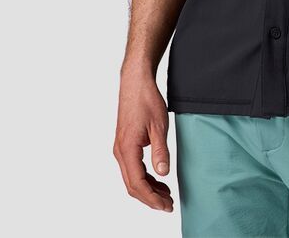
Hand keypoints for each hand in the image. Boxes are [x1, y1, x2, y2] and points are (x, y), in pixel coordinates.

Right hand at [113, 71, 173, 212]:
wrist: (135, 82)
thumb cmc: (146, 99)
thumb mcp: (159, 125)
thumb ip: (161, 150)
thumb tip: (163, 173)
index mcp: (127, 149)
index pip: (137, 183)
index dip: (152, 198)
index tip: (166, 205)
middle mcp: (120, 152)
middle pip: (132, 185)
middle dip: (150, 198)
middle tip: (169, 205)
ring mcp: (121, 148)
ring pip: (132, 178)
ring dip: (148, 189)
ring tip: (166, 195)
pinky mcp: (125, 144)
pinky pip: (133, 168)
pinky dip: (145, 177)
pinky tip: (158, 178)